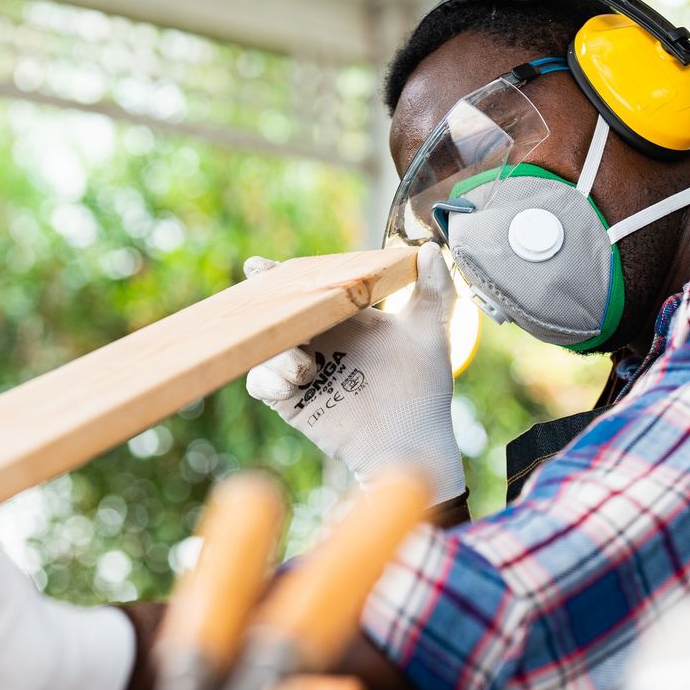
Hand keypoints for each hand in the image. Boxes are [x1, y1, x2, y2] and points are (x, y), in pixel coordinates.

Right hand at [244, 243, 464, 501]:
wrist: (411, 441)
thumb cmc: (423, 389)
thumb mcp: (430, 333)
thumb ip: (433, 290)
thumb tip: (431, 248)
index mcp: (345, 318)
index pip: (309, 290)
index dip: (284, 277)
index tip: (265, 267)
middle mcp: (319, 340)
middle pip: (278, 314)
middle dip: (262, 304)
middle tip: (256, 295)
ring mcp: (302, 369)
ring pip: (266, 346)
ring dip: (276, 348)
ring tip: (306, 364)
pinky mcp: (292, 399)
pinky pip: (262, 381)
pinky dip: (269, 377)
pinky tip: (295, 381)